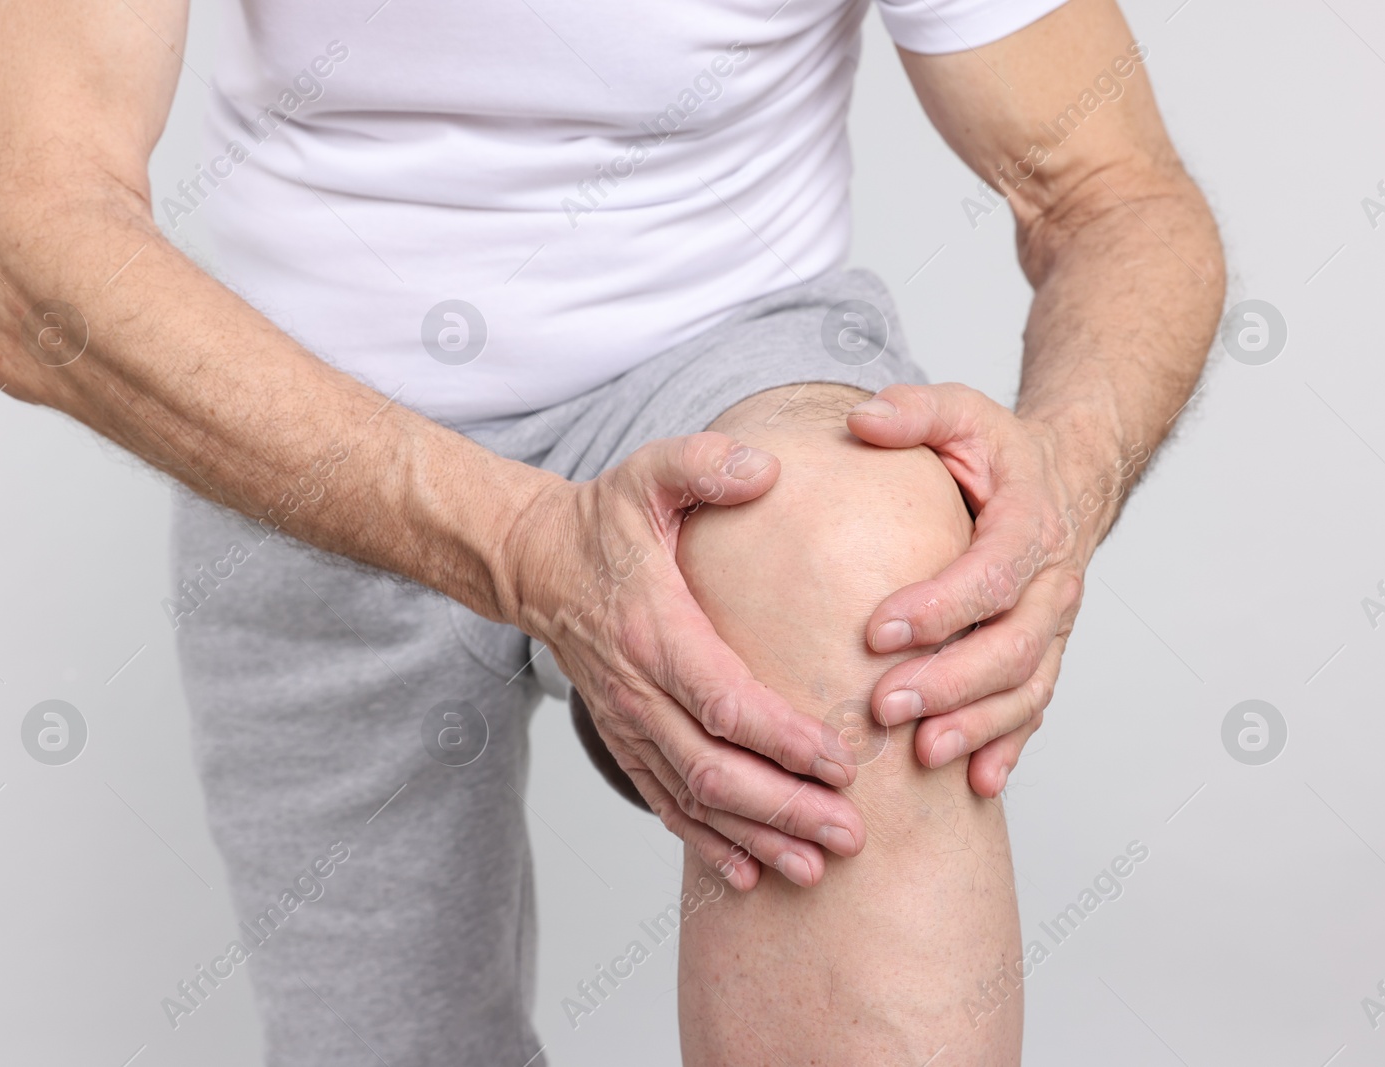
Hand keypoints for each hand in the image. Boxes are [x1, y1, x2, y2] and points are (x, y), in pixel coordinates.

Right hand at [503, 432, 866, 889]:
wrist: (535, 561)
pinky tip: (752, 873)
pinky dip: (708, 842)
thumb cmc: (603, 518)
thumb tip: (767, 469)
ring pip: (693, 798)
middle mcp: (636, 689)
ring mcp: (628, 721)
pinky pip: (666, 802)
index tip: (840, 762)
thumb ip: (706, 465)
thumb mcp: (650, 472)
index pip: (722, 700)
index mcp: (652, 628)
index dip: (782, 739)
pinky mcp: (626, 739)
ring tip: (816, 867)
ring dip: (756, 837)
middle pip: (714, 769)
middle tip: (850, 836)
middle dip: (784, 809)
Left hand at [845, 383, 1135, 797]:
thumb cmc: (997, 452)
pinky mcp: (1045, 657)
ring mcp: (1054, 627)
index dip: (941, 606)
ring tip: (921, 755)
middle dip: (949, 683)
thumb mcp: (960, 412)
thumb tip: (861, 420)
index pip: (992, 573)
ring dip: (976, 726)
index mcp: (1030, 523)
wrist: (1068, 478)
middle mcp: (1053, 583)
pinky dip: (1008, 748)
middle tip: (884, 709)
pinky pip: (1034, 710)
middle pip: (1012, 647)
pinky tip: (975, 782)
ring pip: (1026, 689)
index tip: (877, 630)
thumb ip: (913, 411)